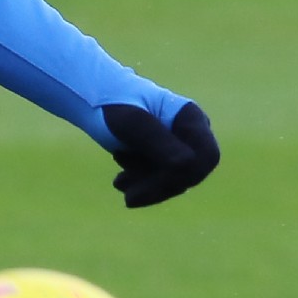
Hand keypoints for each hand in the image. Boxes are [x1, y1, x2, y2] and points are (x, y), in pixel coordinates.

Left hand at [100, 102, 219, 208]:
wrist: (91, 101)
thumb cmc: (111, 105)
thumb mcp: (131, 123)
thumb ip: (158, 142)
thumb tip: (187, 166)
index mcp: (189, 117)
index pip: (207, 157)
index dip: (185, 175)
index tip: (154, 182)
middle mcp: (189, 132)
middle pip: (191, 173)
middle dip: (160, 186)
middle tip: (128, 196)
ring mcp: (178, 145)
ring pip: (174, 181)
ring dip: (147, 187)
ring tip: (119, 182)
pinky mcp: (163, 157)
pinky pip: (161, 181)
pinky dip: (142, 186)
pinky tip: (120, 182)